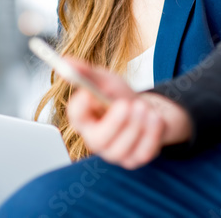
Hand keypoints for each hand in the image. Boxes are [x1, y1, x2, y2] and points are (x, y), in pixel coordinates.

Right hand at [65, 58, 192, 168]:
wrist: (146, 109)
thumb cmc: (121, 97)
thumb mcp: (106, 80)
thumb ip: (87, 72)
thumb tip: (66, 61)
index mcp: (85, 120)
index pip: (75, 117)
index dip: (79, 107)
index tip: (87, 93)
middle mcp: (97, 140)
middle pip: (97, 140)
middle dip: (114, 123)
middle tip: (127, 104)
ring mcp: (116, 153)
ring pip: (121, 148)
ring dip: (136, 125)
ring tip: (144, 106)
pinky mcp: (135, 159)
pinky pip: (143, 152)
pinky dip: (152, 133)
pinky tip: (154, 118)